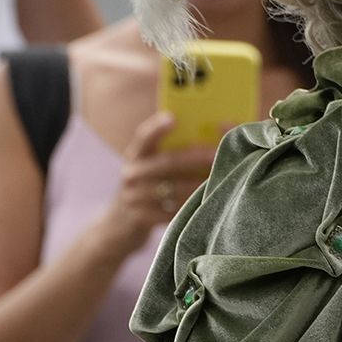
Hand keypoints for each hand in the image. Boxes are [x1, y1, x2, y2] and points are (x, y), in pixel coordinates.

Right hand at [95, 112, 214, 257]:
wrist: (120, 224)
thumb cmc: (151, 187)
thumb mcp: (152, 167)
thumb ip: (176, 151)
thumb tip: (218, 130)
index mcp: (136, 155)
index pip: (144, 137)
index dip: (157, 128)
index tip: (172, 117)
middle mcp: (131, 174)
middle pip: (166, 163)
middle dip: (195, 158)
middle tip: (217, 154)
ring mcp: (133, 198)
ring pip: (172, 189)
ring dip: (198, 185)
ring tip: (221, 181)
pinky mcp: (140, 219)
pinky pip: (170, 212)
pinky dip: (190, 207)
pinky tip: (207, 204)